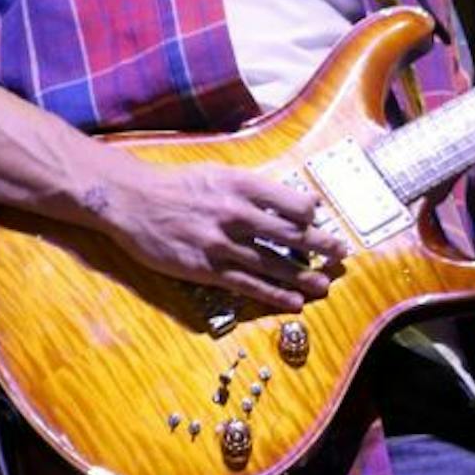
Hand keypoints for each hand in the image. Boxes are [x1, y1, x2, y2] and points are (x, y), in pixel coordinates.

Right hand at [82, 146, 346, 311]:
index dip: (312, 214)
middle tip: (341, 256)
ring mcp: (221, 244)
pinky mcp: (206, 269)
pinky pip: (248, 285)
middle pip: (291, 235)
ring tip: (325, 285)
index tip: (320, 221)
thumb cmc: (179, 185)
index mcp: (242, 185)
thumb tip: (293, 203)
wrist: (132, 201)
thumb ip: (254, 188)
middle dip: (320, 247)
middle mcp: (236, 214)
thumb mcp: (219, 173)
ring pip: (273, 265)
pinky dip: (274, 294)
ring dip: (304, 277)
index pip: (293, 202)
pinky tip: (293, 301)